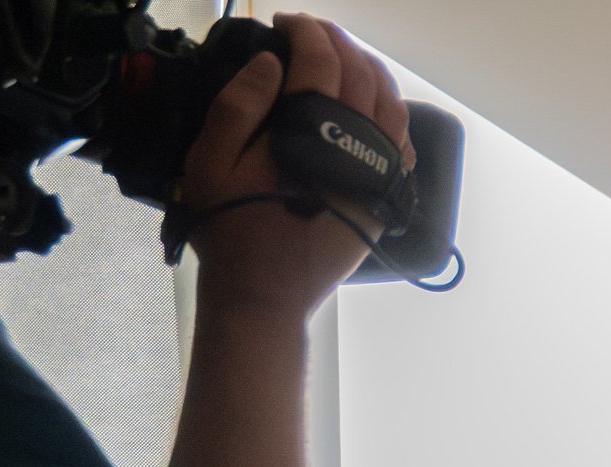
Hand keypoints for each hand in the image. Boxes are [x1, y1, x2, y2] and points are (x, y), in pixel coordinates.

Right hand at [179, 12, 412, 315]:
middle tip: (312, 31)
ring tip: (343, 54)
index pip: (320, 62)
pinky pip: (400, 140)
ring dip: (369, 69)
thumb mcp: (211, 163)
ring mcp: (376, 175)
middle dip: (337, 42)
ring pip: (390, 103)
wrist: (265, 295)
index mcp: (309, 135)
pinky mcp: (383, 196)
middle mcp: (354, 151)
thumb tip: (274, 62)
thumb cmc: (231, 230)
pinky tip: (371, 99)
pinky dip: (389, 109)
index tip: (286, 22)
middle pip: (361, 75)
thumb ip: (239, 105)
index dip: (305, 32)